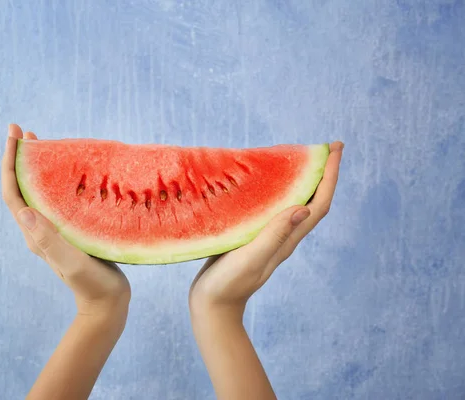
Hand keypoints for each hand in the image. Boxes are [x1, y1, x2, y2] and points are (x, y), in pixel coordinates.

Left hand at [1, 124, 130, 317]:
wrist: (107, 302)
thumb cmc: (92, 284)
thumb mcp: (71, 262)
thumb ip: (49, 239)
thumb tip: (23, 211)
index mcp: (35, 234)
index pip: (14, 193)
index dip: (10, 163)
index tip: (14, 136)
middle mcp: (39, 228)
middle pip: (22, 188)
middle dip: (19, 159)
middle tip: (24, 131)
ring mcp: (54, 229)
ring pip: (38, 191)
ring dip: (36, 166)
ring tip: (41, 142)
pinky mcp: (69, 230)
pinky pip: (56, 198)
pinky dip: (56, 179)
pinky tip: (68, 170)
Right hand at [189, 141, 343, 312]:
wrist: (212, 305)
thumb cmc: (230, 284)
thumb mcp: (252, 257)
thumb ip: (275, 234)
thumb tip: (304, 208)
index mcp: (287, 240)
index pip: (318, 204)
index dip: (330, 176)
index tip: (335, 149)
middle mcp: (284, 236)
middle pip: (312, 200)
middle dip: (323, 173)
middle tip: (327, 147)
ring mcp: (269, 237)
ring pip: (294, 203)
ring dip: (303, 180)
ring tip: (303, 158)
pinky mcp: (253, 237)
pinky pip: (273, 209)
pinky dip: (279, 191)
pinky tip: (267, 183)